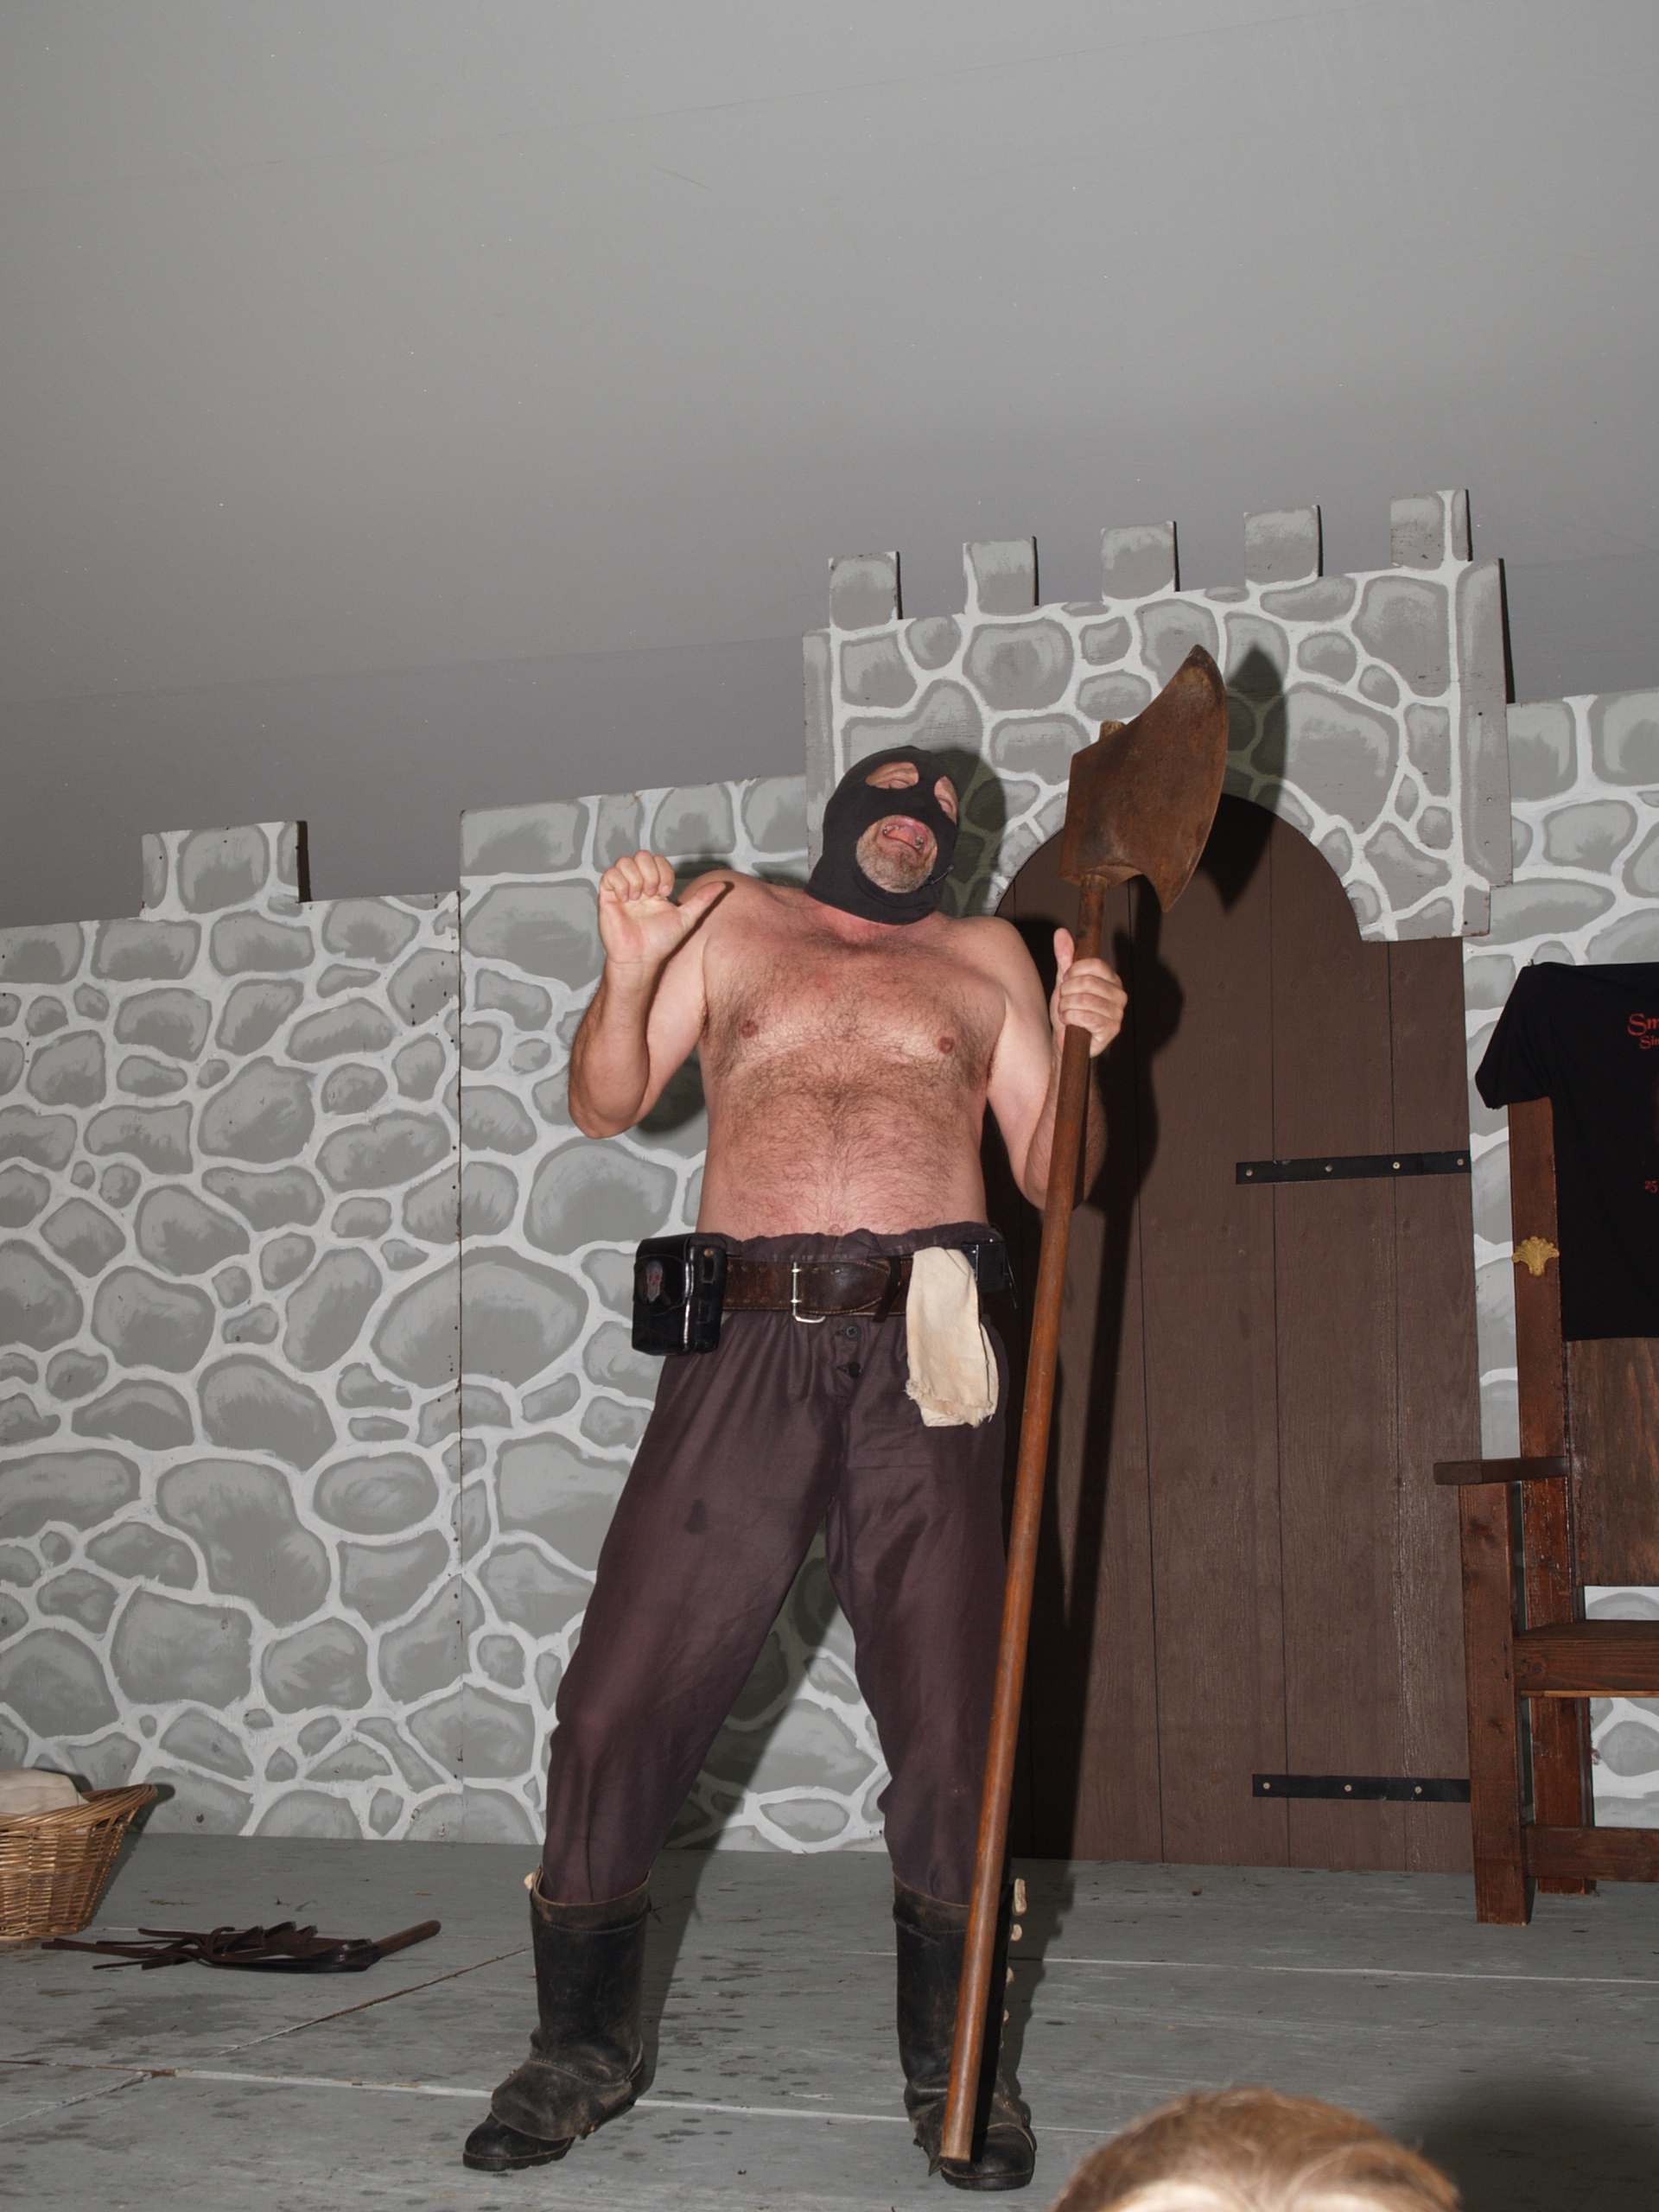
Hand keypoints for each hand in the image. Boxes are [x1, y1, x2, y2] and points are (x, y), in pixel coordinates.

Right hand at [596, 851, 728, 974]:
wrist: (641, 958)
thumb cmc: (661, 942)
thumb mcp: (687, 918)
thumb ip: (703, 900)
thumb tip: (724, 885)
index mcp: (654, 887)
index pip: (658, 860)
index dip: (664, 871)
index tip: (666, 892)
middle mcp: (637, 884)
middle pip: (642, 855)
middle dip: (650, 873)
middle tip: (653, 894)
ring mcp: (621, 889)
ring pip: (624, 861)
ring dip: (636, 878)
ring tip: (638, 898)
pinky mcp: (606, 896)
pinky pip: (609, 875)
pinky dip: (620, 883)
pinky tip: (626, 899)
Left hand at [1050, 929, 1125, 1056]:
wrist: (1065, 1042)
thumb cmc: (1068, 1010)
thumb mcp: (1063, 981)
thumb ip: (1064, 958)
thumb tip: (1061, 932)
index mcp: (1111, 979)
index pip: (1095, 965)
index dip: (1074, 971)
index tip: (1065, 979)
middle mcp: (1119, 994)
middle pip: (1087, 982)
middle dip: (1067, 992)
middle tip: (1063, 1000)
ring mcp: (1117, 1013)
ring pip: (1084, 1000)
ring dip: (1066, 1006)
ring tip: (1064, 1012)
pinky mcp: (1111, 1030)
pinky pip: (1086, 1017)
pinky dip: (1070, 1018)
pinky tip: (1068, 1022)